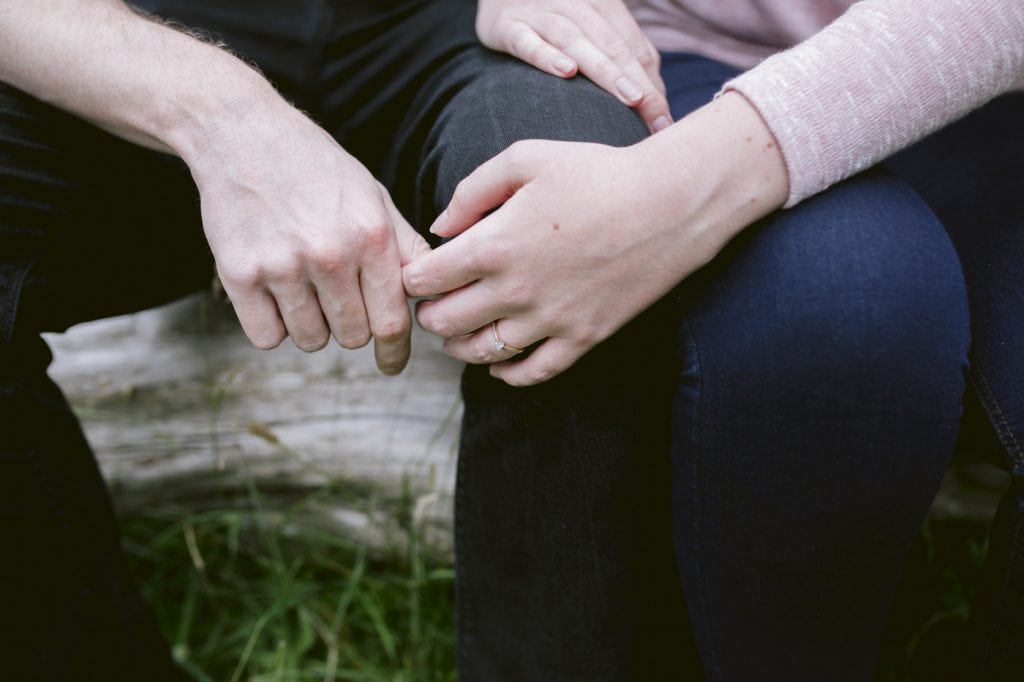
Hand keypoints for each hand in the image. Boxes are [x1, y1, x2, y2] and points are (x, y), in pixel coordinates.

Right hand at [190, 104, 429, 372]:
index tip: (391, 363)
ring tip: (301, 283)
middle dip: (348, 326)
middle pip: (352, 336)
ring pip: (310, 339)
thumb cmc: (315, 166)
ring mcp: (282, 266)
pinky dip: (271, 324)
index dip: (395, 350)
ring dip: (309, 325)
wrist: (241, 132)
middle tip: (333, 294)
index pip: (392, 320)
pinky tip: (272, 291)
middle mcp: (330, 254)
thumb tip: (434, 291)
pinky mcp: (239, 274)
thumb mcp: (373, 196)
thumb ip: (405, 247)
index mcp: (371, 236)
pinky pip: (266, 336)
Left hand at [403, 93, 787, 385]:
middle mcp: (515, 289)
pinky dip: (507, 374)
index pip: (424, 279)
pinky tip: (499, 364)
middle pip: (444, 322)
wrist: (671, 203)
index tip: (420, 273)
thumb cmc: (598, 172)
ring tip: (457, 334)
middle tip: (432, 304)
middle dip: (429, 314)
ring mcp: (550, 320)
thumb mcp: (526, 159)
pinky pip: (532, 373)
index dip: (412, 278)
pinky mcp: (583, 338)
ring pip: (481, 353)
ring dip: (459, 345)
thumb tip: (439, 228)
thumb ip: (472, 191)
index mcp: (494, 244)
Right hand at [476, 0, 671, 131]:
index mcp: (603, 5)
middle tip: (656, 116)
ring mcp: (540, 13)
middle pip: (611, 43)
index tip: (664, 122)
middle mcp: (575, 4)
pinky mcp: (507, 25)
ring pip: (577, 40)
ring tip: (629, 97)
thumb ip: (624, 54)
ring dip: (604, 69)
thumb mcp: (592, 26)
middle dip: (636, 80)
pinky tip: (566, 72)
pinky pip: (529, 41)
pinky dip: (547, 55)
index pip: (633, 46)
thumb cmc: (554, 17)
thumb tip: (658, 100)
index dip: (652, 82)